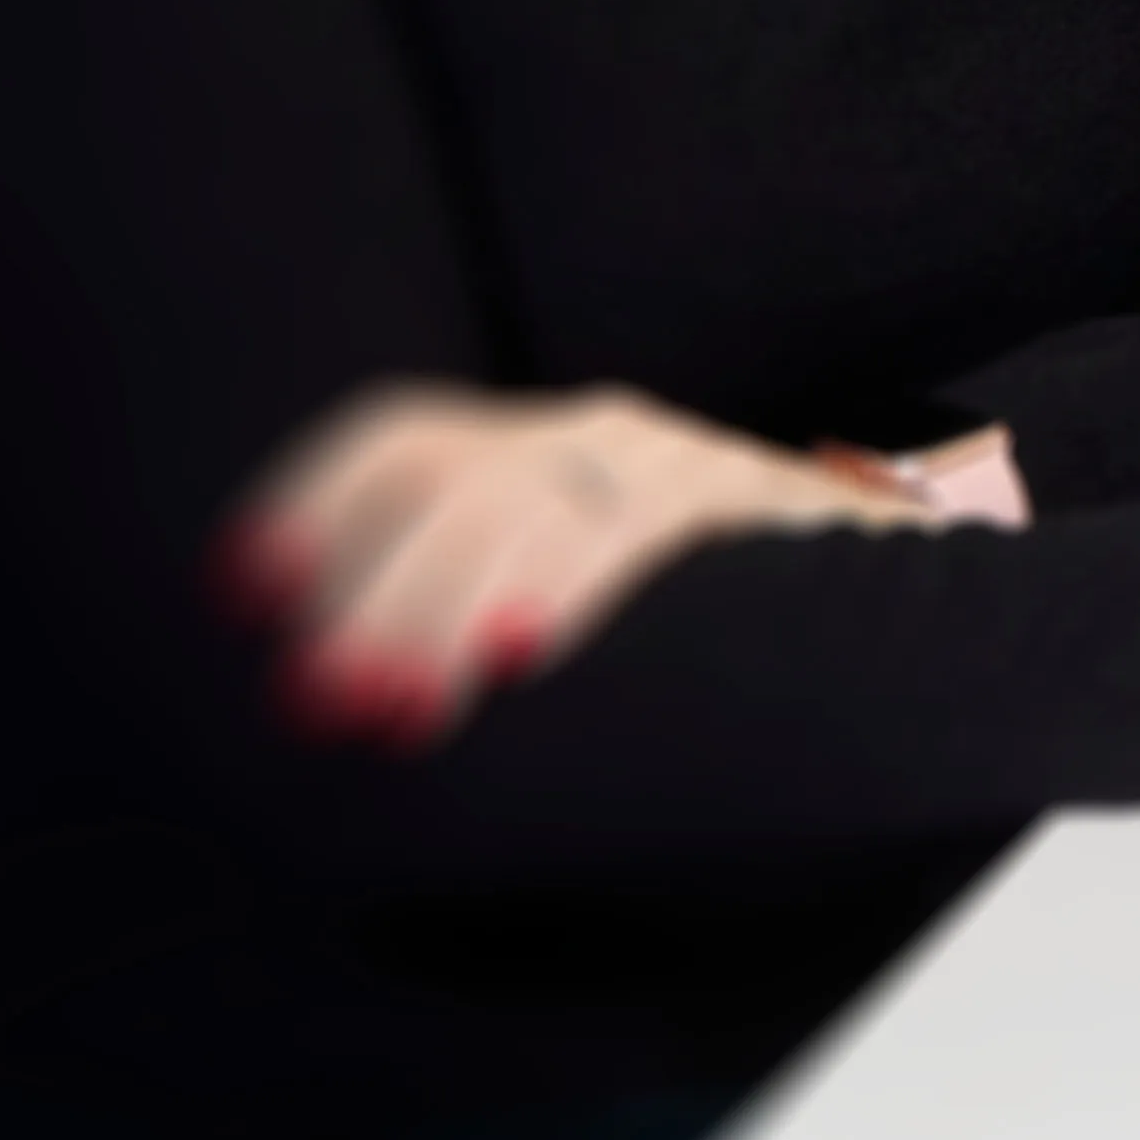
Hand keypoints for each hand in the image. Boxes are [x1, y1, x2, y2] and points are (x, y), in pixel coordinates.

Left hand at [232, 382, 920, 747]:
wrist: (899, 593)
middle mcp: (592, 433)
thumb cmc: (706, 617)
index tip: (240, 589)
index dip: (312, 504)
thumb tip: (345, 697)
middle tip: (312, 698)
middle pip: (447, 478)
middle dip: (368, 592)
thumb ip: (474, 616)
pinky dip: (568, 588)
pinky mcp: (748, 501)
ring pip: (527, 503)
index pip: (398, 438)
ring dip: (444, 610)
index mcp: (533, 446)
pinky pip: (638, 530)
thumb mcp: (573, 591)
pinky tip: (515, 651)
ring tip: (395, 706)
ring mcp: (671, 460)